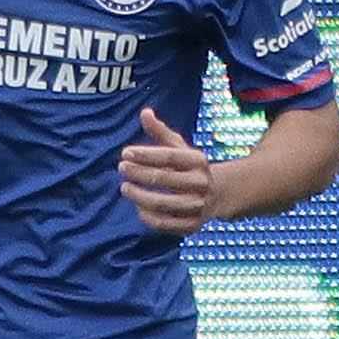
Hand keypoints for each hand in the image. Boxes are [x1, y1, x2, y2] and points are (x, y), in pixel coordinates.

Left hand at [118, 109, 220, 234]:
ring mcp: (198, 206)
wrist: (217, 196)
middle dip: (138, 173)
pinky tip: (138, 207)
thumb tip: (144, 112)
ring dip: (139, 196)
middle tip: (121, 168)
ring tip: (125, 188)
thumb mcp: (179, 148)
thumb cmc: (189, 168)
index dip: (146, 154)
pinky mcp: (192, 226)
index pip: (169, 156)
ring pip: (162, 203)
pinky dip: (148, 217)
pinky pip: (165, 224)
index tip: (125, 152)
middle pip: (163, 179)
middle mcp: (201, 184)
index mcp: (198, 161)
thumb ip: (160, 132)